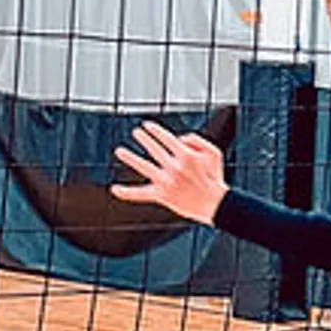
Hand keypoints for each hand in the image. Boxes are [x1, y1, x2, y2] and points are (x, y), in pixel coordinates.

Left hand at [111, 121, 227, 224]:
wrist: (215, 204)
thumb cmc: (215, 178)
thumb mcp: (214, 152)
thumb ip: (197, 139)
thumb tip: (179, 138)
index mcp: (186, 155)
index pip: (166, 138)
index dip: (155, 130)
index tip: (147, 125)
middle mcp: (174, 167)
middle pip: (154, 149)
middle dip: (143, 139)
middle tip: (136, 133)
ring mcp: (166, 182)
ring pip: (143, 167)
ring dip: (130, 158)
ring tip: (119, 151)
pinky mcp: (162, 196)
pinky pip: (142, 194)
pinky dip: (127, 193)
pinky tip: (115, 189)